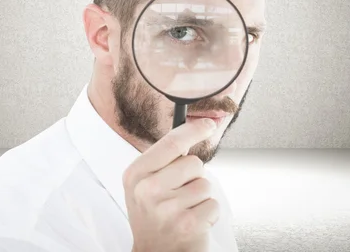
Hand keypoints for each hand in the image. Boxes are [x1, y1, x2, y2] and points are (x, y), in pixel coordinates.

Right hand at [123, 118, 219, 251]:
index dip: (193, 130)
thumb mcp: (145, 183)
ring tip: (184, 208)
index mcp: (136, 174)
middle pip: (193, 163)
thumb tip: (193, 128)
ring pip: (205, 184)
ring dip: (200, 196)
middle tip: (180, 191)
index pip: (170, 143)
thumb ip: (163, 159)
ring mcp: (166, 209)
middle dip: (194, 175)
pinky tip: (193, 221)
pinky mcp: (187, 224)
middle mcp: (147, 190)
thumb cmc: (153, 215)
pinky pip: (213, 204)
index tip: (208, 124)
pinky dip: (208, 213)